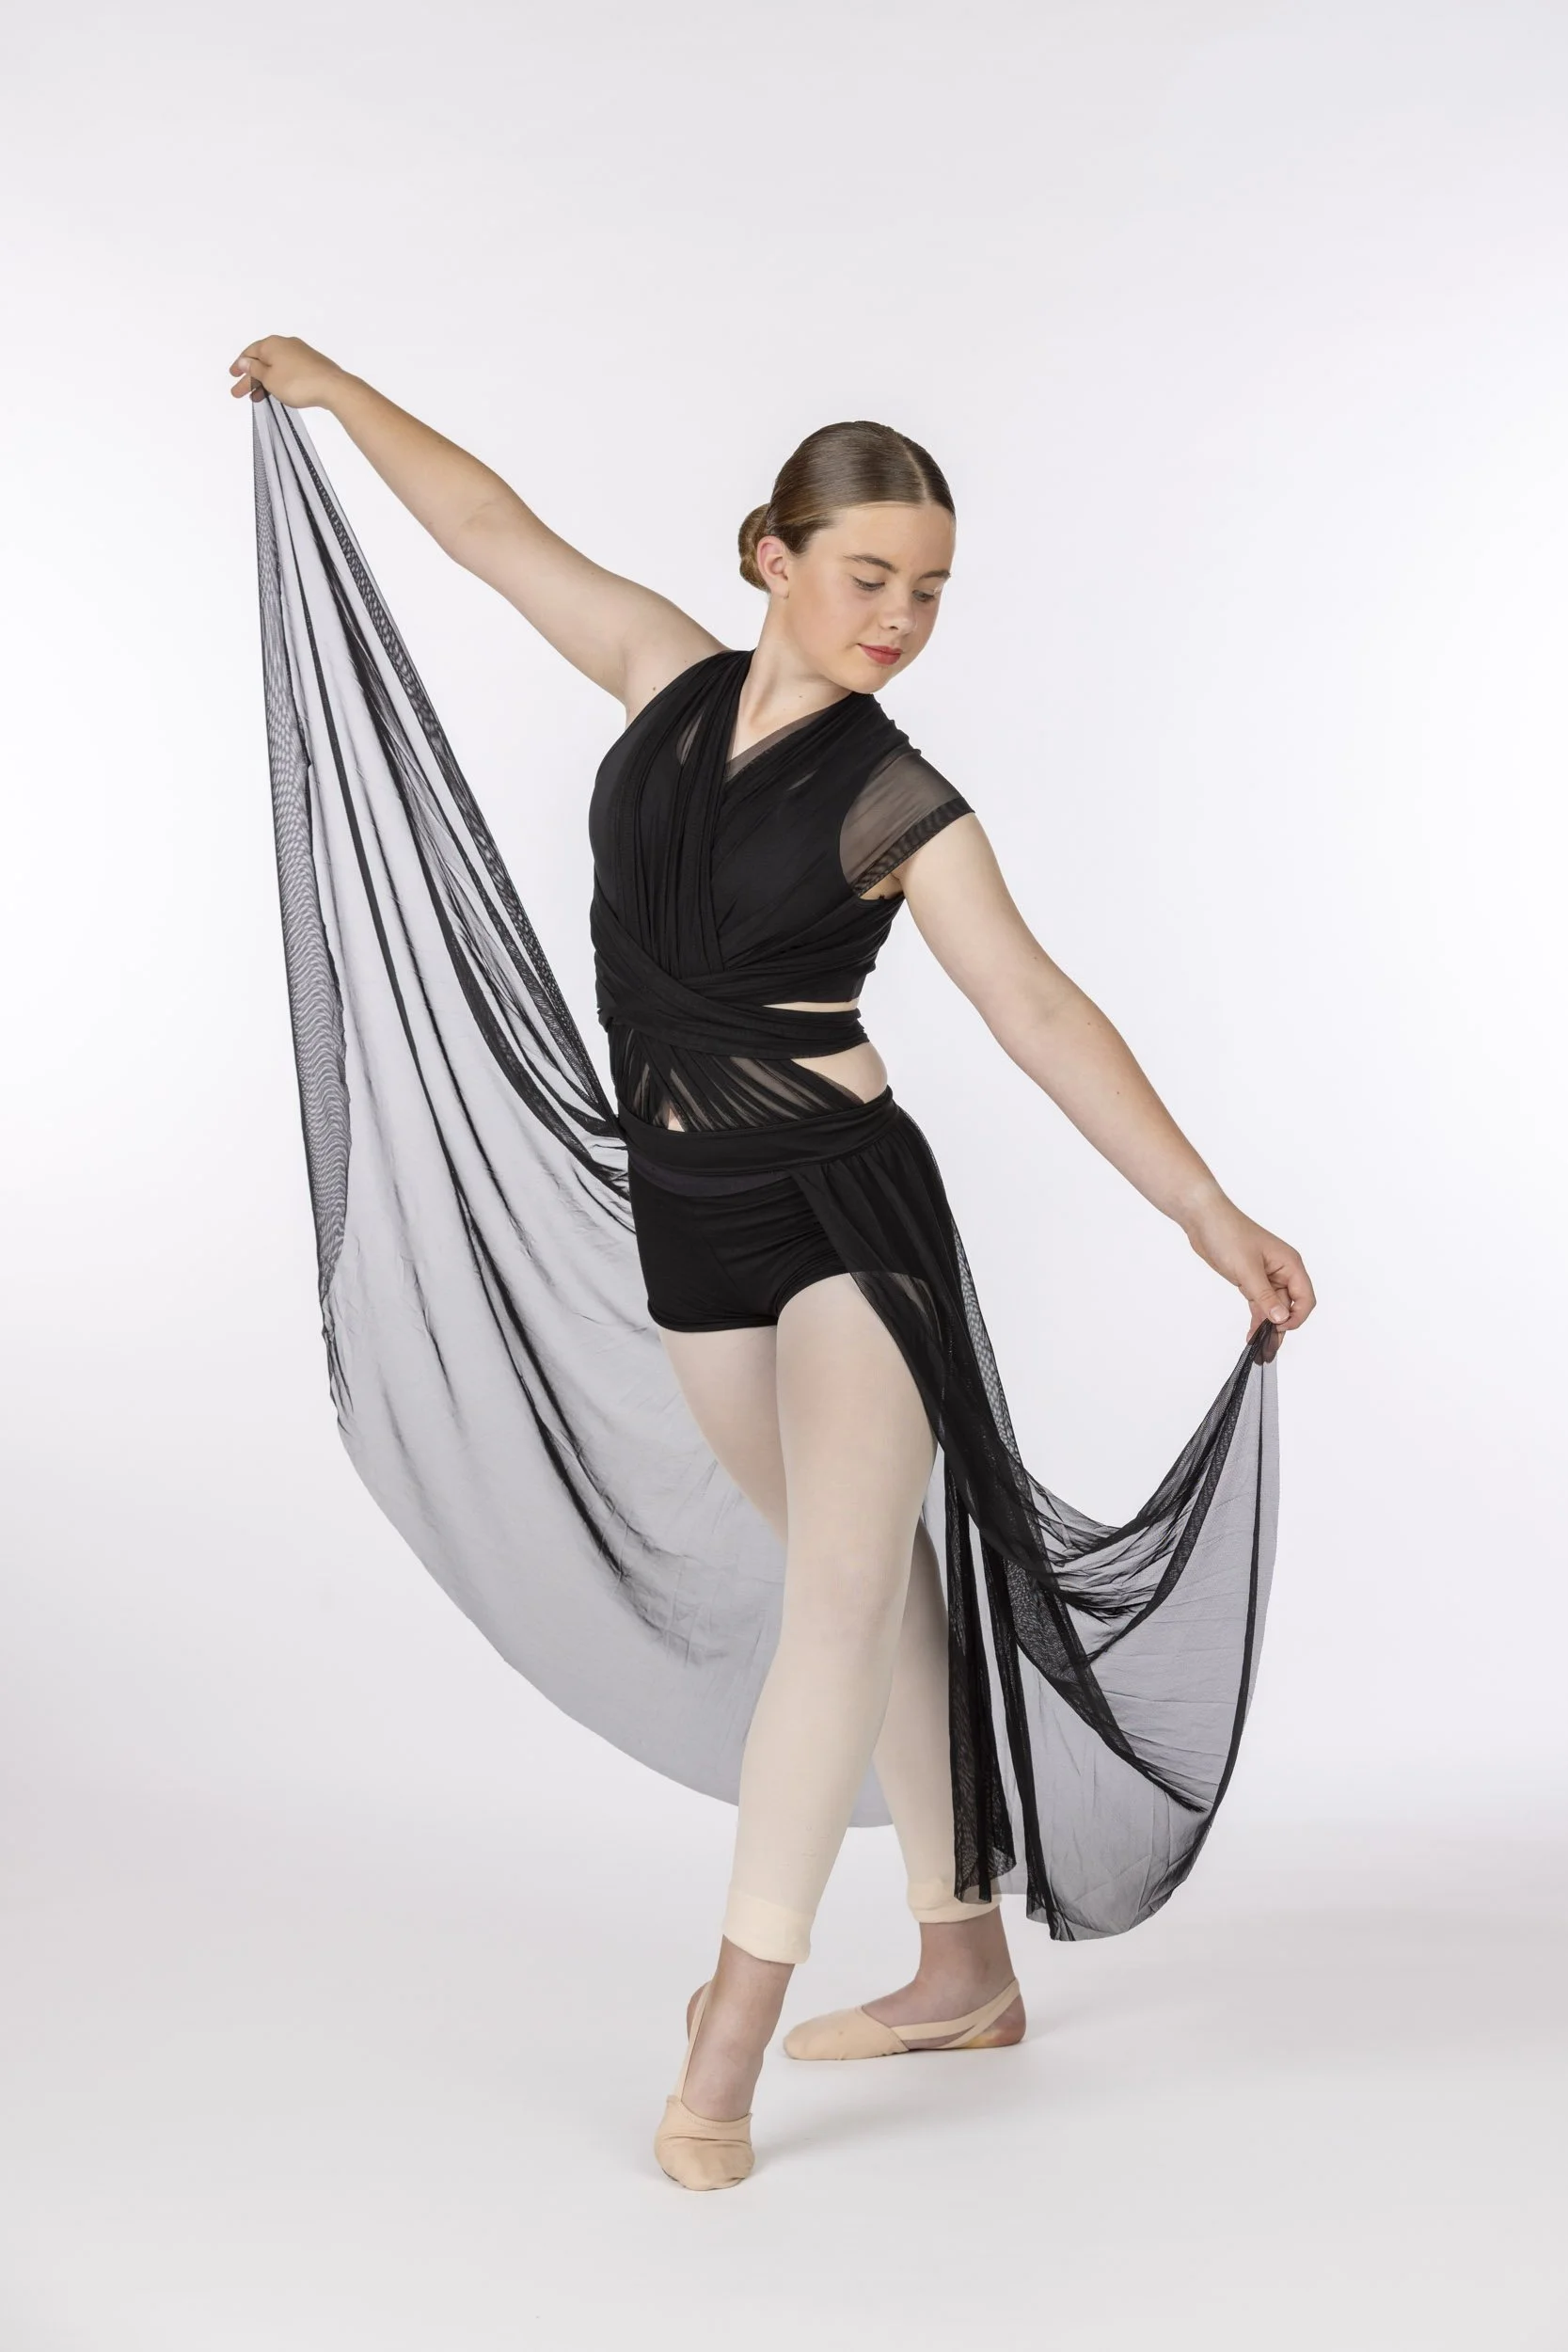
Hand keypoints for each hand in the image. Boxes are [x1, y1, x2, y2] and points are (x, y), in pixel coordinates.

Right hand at [229, 335, 345, 408]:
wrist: (332, 387)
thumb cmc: (298, 382)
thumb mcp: (269, 378)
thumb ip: (254, 369)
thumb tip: (244, 361)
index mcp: (271, 344)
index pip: (249, 353)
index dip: (239, 365)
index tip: (233, 375)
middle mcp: (285, 344)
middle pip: (262, 361)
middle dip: (250, 378)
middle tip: (239, 393)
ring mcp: (299, 353)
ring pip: (276, 367)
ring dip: (264, 382)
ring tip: (257, 397)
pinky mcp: (310, 364)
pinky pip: (288, 371)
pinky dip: (279, 381)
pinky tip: (276, 392)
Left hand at [1182, 1191, 1314, 1346]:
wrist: (1204, 1220)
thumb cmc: (1228, 1234)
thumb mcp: (1247, 1269)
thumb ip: (1265, 1296)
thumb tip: (1281, 1319)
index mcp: (1290, 1264)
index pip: (1305, 1298)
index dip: (1296, 1317)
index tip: (1279, 1329)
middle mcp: (1282, 1271)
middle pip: (1290, 1306)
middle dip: (1281, 1327)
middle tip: (1268, 1349)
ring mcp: (1266, 1277)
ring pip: (1274, 1308)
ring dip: (1268, 1326)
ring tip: (1260, 1348)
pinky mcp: (1250, 1280)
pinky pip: (1260, 1304)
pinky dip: (1257, 1319)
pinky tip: (1252, 1334)